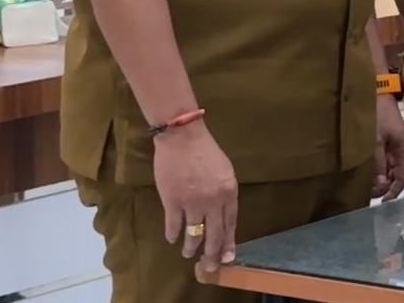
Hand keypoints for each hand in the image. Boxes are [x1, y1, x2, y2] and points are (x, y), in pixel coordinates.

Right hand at [152, 124, 238, 273]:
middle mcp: (213, 201)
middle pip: (214, 234)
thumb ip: (224, 192)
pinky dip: (173, 234)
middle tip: (209, 266)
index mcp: (229, 192)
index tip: (227, 257)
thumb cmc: (205, 151)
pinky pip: (174, 225)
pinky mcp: (172, 201)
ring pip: (193, 233)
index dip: (228, 241)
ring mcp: (192, 202)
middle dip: (211, 253)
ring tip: (188, 254)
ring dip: (191, 246)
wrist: (182, 138)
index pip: (230, 223)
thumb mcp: (225, 170)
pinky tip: (172, 239)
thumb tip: (221, 213)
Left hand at [371, 95, 403, 201]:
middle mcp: (403, 150)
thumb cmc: (377, 116)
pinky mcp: (387, 142)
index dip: (393, 191)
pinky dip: (378, 169)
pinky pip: (385, 161)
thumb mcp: (376, 141)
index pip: (402, 177)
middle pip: (397, 175)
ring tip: (366, 186)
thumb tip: (381, 186)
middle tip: (368, 194)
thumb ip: (379, 164)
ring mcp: (395, 146)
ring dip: (381, 179)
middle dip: (385, 187)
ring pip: (390, 169)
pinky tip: (367, 173)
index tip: (382, 202)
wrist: (377, 92)